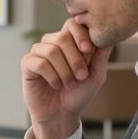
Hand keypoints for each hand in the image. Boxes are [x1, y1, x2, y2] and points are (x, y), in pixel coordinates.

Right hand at [22, 18, 111, 138]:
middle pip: (62, 37)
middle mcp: (52, 43)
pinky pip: (39, 63)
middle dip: (75, 59)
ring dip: (64, 71)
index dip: (80, 34)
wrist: (62, 114)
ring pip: (51, 51)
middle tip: (81, 76)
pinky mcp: (27, 64)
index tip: (88, 50)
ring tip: (68, 84)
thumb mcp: (96, 75)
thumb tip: (110, 36)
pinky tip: (55, 85)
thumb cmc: (78, 94)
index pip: (72, 24)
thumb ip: (101, 55)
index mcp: (69, 42)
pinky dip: (52, 76)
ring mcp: (38, 52)